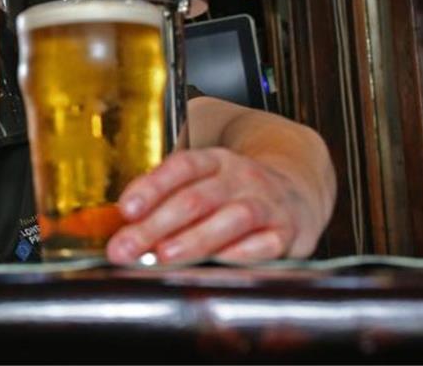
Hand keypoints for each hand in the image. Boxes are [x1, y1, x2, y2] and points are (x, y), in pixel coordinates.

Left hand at [105, 147, 324, 264]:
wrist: (298, 192)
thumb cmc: (235, 194)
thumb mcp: (205, 182)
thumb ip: (167, 200)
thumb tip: (124, 228)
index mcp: (216, 161)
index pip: (181, 167)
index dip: (151, 187)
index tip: (126, 210)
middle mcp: (242, 177)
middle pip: (196, 198)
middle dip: (156, 225)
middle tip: (126, 248)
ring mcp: (267, 203)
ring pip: (232, 218)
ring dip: (196, 238)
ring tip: (165, 255)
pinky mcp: (288, 232)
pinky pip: (267, 243)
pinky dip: (243, 253)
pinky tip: (219, 262)